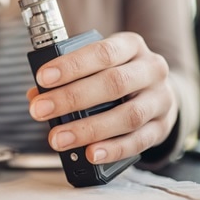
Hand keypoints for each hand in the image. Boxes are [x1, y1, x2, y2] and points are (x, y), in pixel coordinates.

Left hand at [26, 32, 177, 163]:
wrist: (157, 92)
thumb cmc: (117, 75)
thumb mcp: (97, 66)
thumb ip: (67, 77)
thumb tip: (36, 95)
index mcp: (131, 46)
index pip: (102, 52)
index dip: (71, 66)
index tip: (42, 78)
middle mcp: (151, 69)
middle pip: (113, 83)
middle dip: (71, 98)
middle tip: (40, 110)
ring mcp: (161, 99)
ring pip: (128, 115)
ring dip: (89, 129)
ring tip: (58, 138)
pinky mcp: (163, 127)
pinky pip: (139, 141)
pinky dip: (112, 149)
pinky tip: (90, 154)